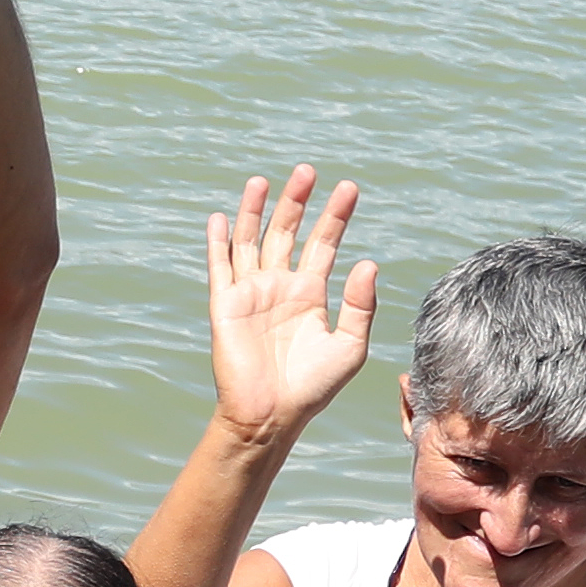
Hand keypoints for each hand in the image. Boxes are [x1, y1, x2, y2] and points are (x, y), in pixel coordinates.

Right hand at [201, 167, 378, 443]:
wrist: (271, 415)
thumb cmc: (312, 388)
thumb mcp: (349, 347)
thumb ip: (359, 306)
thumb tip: (368, 263)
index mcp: (310, 294)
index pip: (323, 244)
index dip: (336, 216)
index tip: (349, 188)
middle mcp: (280, 287)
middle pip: (288, 232)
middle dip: (297, 202)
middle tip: (307, 171)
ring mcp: (251, 293)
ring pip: (252, 241)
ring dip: (256, 211)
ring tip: (263, 180)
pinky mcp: (226, 305)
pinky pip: (220, 267)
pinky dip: (217, 242)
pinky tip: (218, 217)